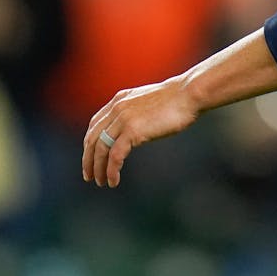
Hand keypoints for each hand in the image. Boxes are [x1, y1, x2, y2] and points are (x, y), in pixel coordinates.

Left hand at [81, 76, 200, 187]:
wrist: (188, 94)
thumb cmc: (176, 99)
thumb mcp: (148, 102)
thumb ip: (136, 112)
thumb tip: (136, 127)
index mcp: (119, 100)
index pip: (95, 124)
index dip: (90, 143)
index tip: (90, 157)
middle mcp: (117, 108)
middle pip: (93, 138)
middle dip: (88, 159)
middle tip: (89, 176)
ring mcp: (123, 119)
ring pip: (100, 149)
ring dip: (98, 168)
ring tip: (101, 182)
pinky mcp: (132, 131)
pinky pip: (115, 156)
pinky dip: (111, 170)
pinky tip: (114, 180)